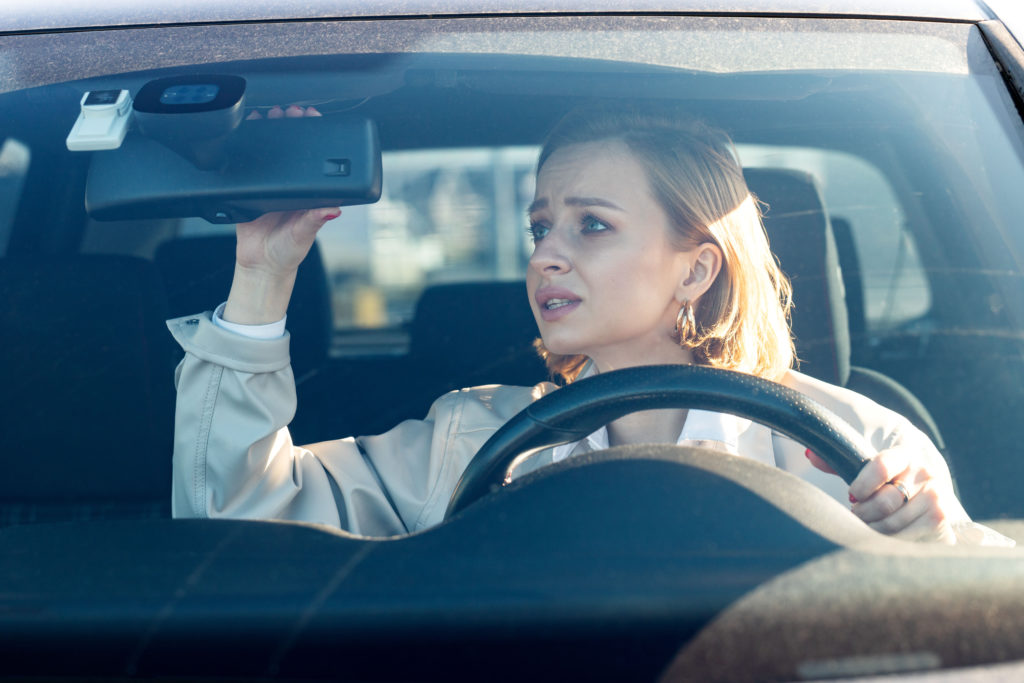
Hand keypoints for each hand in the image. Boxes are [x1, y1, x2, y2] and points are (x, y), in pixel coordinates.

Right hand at [222, 103, 337, 323]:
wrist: (260, 266)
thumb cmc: (288, 253)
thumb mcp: (304, 236)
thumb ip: (315, 221)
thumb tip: (334, 209)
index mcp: (309, 194)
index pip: (315, 159)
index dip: (315, 136)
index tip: (312, 118)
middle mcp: (292, 187)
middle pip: (293, 149)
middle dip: (291, 126)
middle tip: (290, 111)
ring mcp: (271, 186)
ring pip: (272, 152)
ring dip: (271, 131)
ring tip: (271, 113)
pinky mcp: (250, 189)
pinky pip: (248, 164)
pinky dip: (248, 146)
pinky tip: (248, 130)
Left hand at [807, 446, 968, 542]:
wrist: (930, 492)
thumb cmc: (890, 479)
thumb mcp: (869, 467)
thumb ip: (840, 463)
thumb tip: (810, 455)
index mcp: (905, 454)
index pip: (880, 467)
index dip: (861, 485)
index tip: (853, 496)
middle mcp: (926, 473)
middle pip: (884, 502)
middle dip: (863, 514)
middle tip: (857, 515)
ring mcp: (938, 497)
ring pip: (893, 524)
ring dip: (873, 530)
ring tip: (868, 526)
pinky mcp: (943, 520)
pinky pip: (907, 538)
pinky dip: (890, 542)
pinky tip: (885, 537)